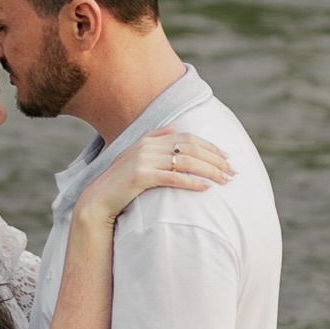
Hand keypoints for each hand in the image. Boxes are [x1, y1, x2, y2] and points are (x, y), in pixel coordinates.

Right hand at [76, 127, 232, 224]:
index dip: (209, 146)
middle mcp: (146, 146)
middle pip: (190, 147)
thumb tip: (173, 128)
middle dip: (215, 159)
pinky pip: (173, 178)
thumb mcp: (135, 156)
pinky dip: (192, 182)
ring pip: (185, 162)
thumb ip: (153, 138)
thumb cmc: (119, 182)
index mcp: (147, 139)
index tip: (227, 157)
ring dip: (209, 171)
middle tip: (232, 172)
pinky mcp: (140, 176)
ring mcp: (142, 160)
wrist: (96, 200)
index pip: (187, 138)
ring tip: (225, 181)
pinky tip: (205, 188)